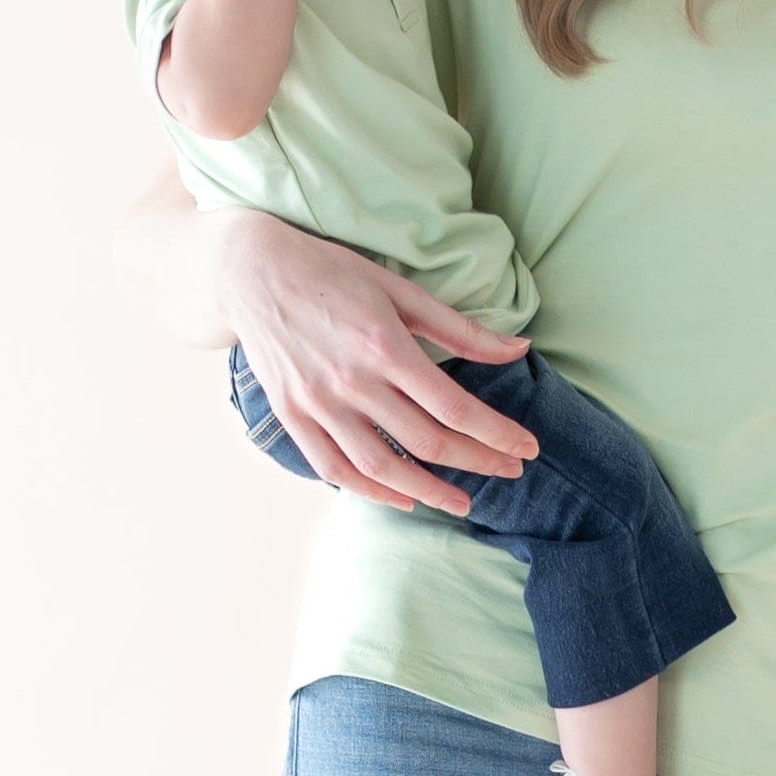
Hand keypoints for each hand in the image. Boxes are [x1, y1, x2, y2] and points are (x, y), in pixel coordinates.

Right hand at [212, 209, 535, 513]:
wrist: (250, 272)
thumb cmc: (332, 273)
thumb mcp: (401, 290)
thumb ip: (460, 328)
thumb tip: (519, 349)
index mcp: (385, 345)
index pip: (454, 407)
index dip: (496, 434)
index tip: (525, 449)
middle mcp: (351, 381)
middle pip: (427, 442)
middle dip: (477, 462)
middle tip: (509, 473)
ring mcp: (318, 404)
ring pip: (383, 467)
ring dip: (429, 491)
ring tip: (463, 503)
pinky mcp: (293, 416)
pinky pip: (334, 469)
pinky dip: (370, 492)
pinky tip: (402, 499)